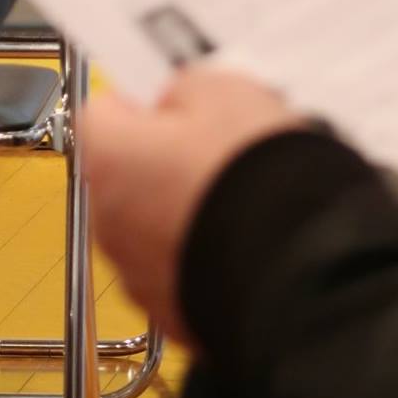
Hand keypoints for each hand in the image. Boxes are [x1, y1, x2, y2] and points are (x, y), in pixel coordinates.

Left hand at [83, 69, 303, 342]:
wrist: (297, 268)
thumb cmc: (254, 179)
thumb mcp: (226, 93)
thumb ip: (187, 86)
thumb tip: (180, 96)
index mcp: (109, 158)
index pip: (101, 112)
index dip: (142, 102)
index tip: (172, 100)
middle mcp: (108, 222)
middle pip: (125, 174)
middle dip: (164, 159)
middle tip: (216, 145)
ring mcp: (138, 274)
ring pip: (153, 227)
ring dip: (185, 210)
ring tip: (242, 195)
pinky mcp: (174, 311)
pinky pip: (181, 269)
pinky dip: (205, 253)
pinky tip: (248, 237)